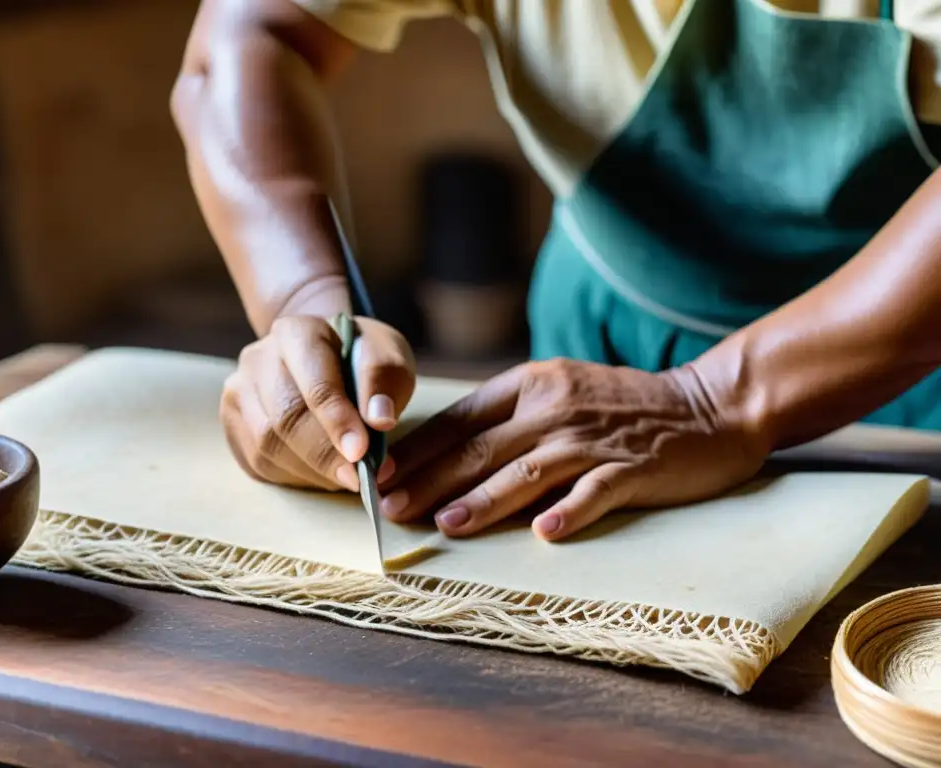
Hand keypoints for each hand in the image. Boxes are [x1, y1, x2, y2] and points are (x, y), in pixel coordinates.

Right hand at [221, 315, 414, 490]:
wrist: (323, 356)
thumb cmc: (358, 357)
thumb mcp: (386, 355)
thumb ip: (385, 381)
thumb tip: (380, 419)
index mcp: (297, 333)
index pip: (314, 383)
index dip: (337, 421)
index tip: (361, 452)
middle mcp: (257, 359)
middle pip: (286, 418)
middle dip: (325, 455)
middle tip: (359, 478)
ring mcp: (239, 391)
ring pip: (267, 445)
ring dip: (312, 470)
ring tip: (346, 476)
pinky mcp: (233, 423)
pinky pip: (258, 462)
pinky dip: (294, 476)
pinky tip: (321, 473)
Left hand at [380, 358, 765, 540]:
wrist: (707, 406)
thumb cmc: (622, 405)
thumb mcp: (560, 390)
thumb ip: (510, 415)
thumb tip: (449, 452)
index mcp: (532, 384)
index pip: (463, 417)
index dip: (421, 448)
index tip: (384, 474)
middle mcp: (556, 406)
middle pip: (483, 447)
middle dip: (433, 480)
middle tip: (394, 508)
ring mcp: (594, 438)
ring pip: (528, 471)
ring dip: (485, 499)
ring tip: (446, 524)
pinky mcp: (632, 468)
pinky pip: (595, 492)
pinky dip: (569, 512)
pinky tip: (542, 535)